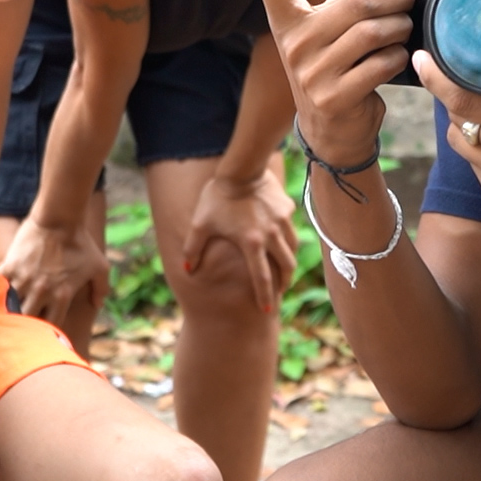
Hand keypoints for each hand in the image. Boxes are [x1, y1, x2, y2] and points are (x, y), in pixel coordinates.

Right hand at [0, 214, 107, 326]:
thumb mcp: (100, 266)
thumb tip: (97, 305)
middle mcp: (41, 291)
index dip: (46, 332)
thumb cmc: (81, 242)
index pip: (51, 326)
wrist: (60, 218)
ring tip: (1, 316)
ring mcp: (23, 279)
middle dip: (22, 326)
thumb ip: (101, 288)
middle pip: (26, 321)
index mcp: (62, 295)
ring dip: (5, 311)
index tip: (41, 332)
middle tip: (17, 328)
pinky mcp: (9, 266)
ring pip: (8, 307)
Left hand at [181, 171, 298, 311]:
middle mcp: (272, 236)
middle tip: (280, 290)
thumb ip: (193, 248)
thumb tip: (187, 269)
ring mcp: (282, 221)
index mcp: (252, 244)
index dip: (265, 297)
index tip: (268, 311)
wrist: (241, 169)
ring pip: (293, 248)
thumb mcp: (201, 224)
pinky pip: (290, 227)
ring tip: (284, 268)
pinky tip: (281, 236)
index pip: (262, 278)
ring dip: (289, 261)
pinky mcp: (287, 208)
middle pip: (286, 266)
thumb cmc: (217, 198)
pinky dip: (287, 237)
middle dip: (284, 282)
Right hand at [254, 0, 414, 165]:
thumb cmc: (337, 62)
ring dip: (400, 26)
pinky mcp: (333, 98)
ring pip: (372, 33)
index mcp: (285, 19)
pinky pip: (380, 64)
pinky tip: (398, 56)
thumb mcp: (336, 20)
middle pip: (354, 3)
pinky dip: (398, 56)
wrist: (331, 129)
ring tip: (404, 26)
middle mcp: (292, 44)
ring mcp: (310, 73)